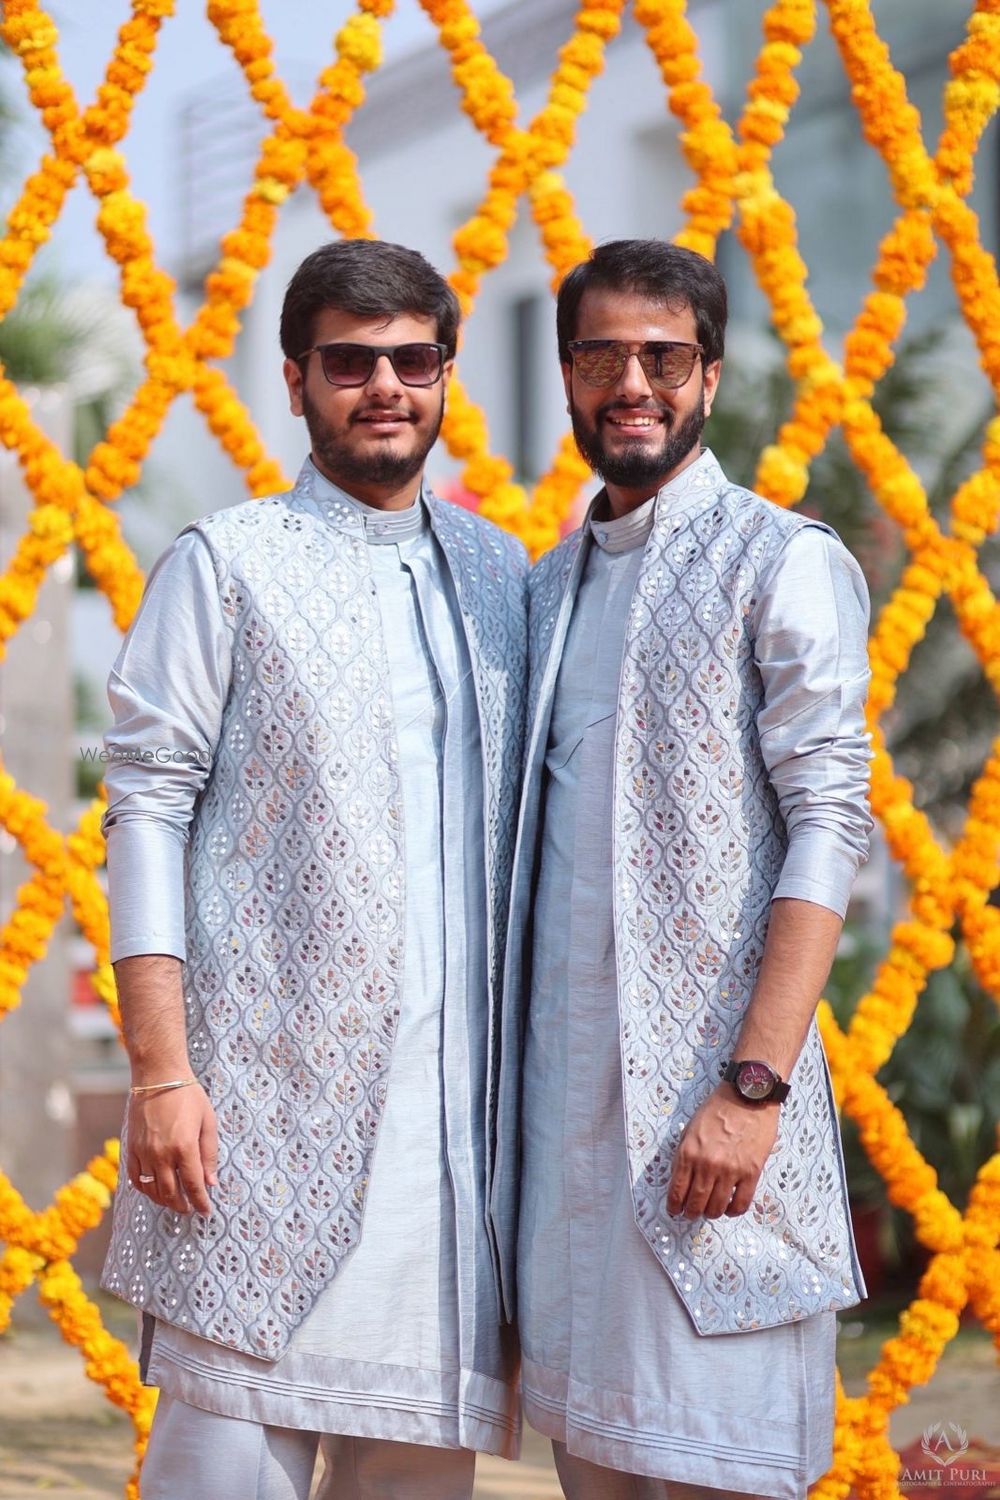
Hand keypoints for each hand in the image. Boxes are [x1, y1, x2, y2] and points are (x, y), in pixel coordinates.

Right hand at [127, 1083, 218, 1214]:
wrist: (158, 1077)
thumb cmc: (188, 1096)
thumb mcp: (208, 1122)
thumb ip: (210, 1154)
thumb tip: (211, 1182)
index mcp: (184, 1147)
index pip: (194, 1186)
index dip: (201, 1202)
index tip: (206, 1211)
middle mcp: (161, 1154)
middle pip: (171, 1193)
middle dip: (182, 1205)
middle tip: (190, 1209)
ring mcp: (143, 1153)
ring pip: (152, 1190)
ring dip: (164, 1201)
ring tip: (175, 1202)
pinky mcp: (131, 1148)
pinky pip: (135, 1178)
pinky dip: (145, 1189)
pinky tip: (154, 1190)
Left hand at [666, 1085, 779, 1219]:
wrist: (747, 1096)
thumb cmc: (718, 1108)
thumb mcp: (691, 1128)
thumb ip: (685, 1154)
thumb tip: (681, 1179)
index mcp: (688, 1153)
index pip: (677, 1190)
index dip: (675, 1206)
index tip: (675, 1211)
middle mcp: (707, 1165)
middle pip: (696, 1203)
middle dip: (691, 1213)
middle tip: (692, 1214)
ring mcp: (730, 1170)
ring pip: (717, 1207)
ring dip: (711, 1213)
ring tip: (711, 1211)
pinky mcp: (751, 1172)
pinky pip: (741, 1204)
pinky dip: (733, 1211)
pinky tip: (730, 1208)